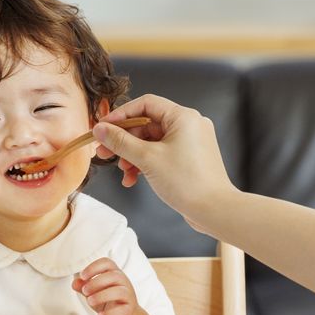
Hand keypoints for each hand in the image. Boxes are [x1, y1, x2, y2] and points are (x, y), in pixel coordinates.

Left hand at [73, 257, 143, 314]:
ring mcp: (128, 296)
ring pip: (119, 291)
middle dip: (96, 282)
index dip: (94, 267)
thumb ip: (83, 287)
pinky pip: (122, 310)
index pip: (107, 263)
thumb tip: (75, 282)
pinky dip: (109, 313)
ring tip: (89, 301)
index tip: (82, 276)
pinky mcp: (129, 311)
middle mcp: (124, 282)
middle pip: (114, 275)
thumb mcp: (93, 293)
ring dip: (102, 296)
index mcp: (114, 274)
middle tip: (85, 291)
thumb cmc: (108, 301)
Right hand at [93, 95, 236, 223]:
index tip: (103, 128)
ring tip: (122, 171)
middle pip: (147, 124)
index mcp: (183, 117)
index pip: (146, 104)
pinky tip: (134, 179)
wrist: (214, 210)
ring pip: (152, 141)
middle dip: (124, 140)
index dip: (121, 115)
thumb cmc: (187, 182)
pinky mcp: (189, 158)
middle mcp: (189, 125)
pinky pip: (162, 153)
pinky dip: (146, 163)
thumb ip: (120, 142)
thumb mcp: (147, 159)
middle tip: (104, 152)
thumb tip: (100, 129)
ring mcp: (191, 142)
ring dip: (133, 155)